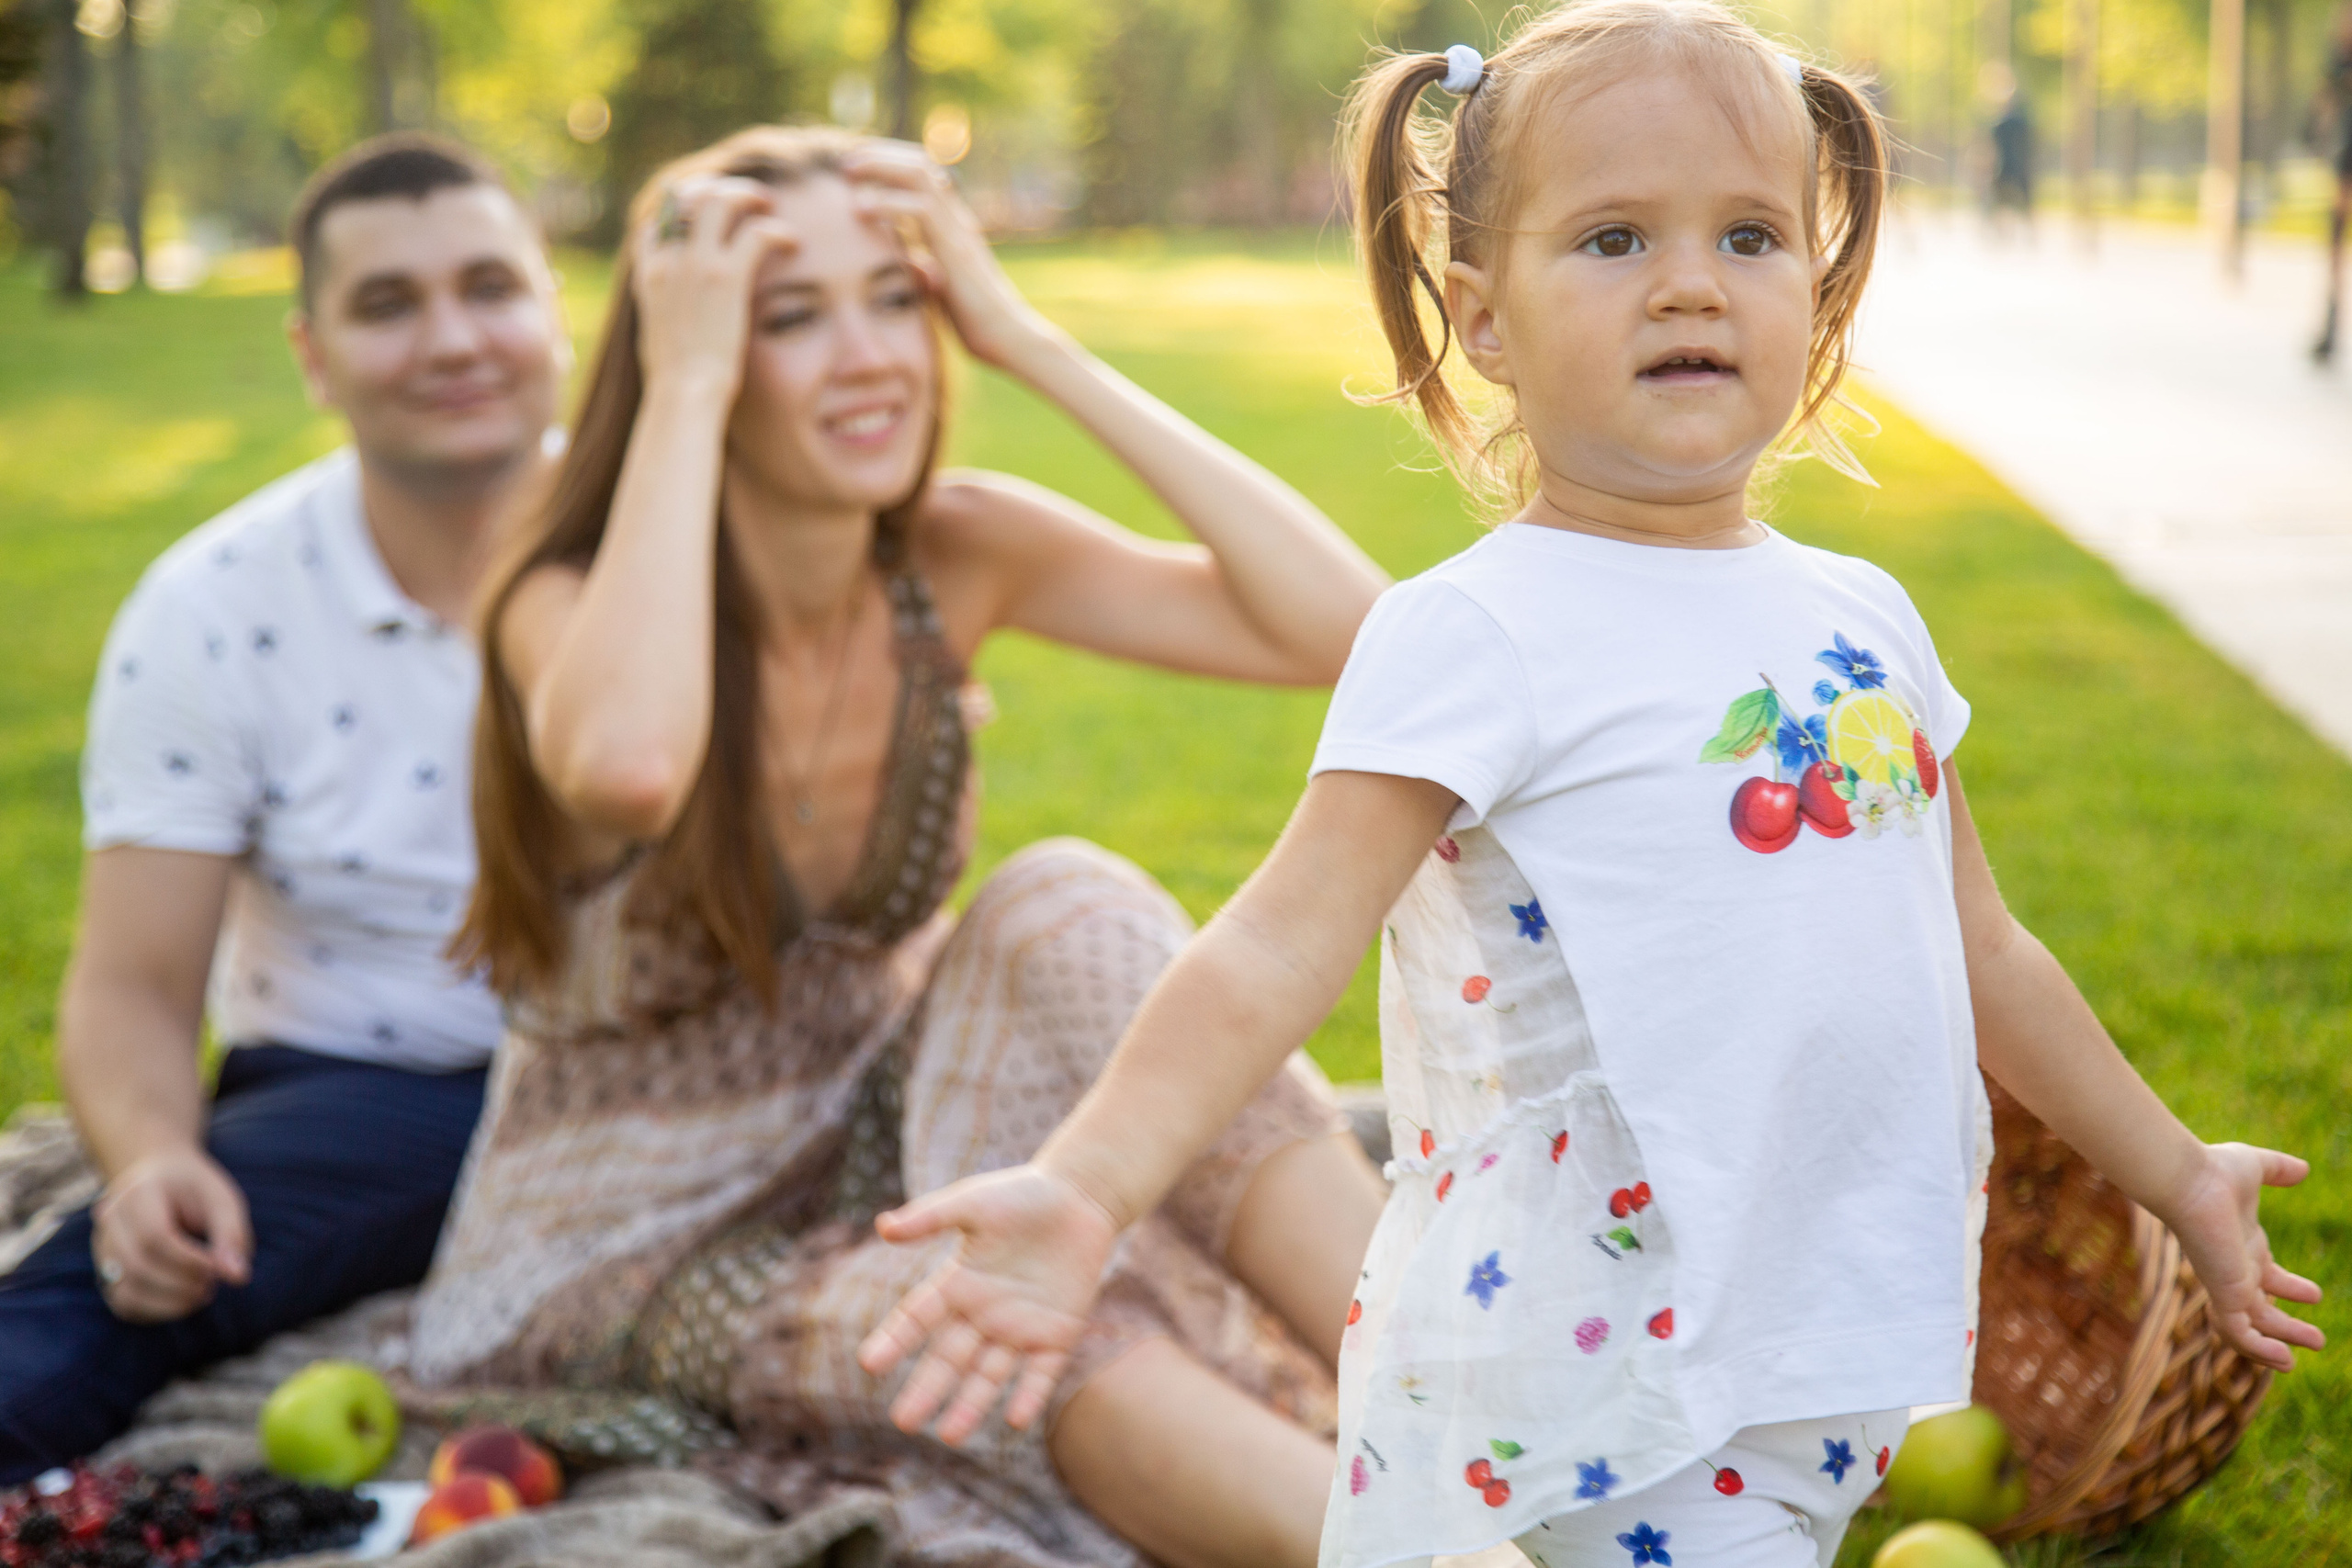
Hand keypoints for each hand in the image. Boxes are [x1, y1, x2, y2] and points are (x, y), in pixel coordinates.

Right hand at [90, 1147, 251, 1322]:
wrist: (161, 1179)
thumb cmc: (196, 1192)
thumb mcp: (221, 1200)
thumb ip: (231, 1235)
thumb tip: (238, 1277)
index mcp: (139, 1191)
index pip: (154, 1236)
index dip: (188, 1261)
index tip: (217, 1269)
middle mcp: (110, 1219)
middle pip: (137, 1265)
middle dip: (181, 1283)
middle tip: (212, 1285)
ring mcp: (102, 1246)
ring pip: (126, 1290)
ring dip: (169, 1302)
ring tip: (202, 1294)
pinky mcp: (105, 1270)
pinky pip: (123, 1302)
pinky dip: (155, 1310)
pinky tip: (183, 1301)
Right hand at [631, 175, 800, 398]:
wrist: (682, 395)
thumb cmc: (676, 381)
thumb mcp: (657, 337)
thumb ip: (664, 312)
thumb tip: (671, 315)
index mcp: (649, 274)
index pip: (658, 220)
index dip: (686, 209)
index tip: (711, 216)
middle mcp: (668, 260)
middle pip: (690, 196)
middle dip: (722, 189)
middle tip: (752, 200)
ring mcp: (695, 264)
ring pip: (722, 200)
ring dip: (751, 196)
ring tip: (772, 207)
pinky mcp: (726, 278)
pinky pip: (757, 233)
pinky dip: (778, 232)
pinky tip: (792, 244)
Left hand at [842, 141, 1055, 370]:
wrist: (1007, 337)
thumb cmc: (973, 319)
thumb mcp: (938, 283)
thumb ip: (921, 264)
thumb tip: (903, 258)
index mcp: (952, 223)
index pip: (921, 174)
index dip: (887, 162)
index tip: (854, 166)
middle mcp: (956, 217)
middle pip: (918, 163)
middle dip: (879, 155)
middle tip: (845, 159)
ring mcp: (958, 228)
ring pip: (919, 175)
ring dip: (879, 167)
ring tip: (847, 170)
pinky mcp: (955, 248)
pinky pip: (921, 210)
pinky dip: (886, 203)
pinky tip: (860, 208)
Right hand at [856, 1163, 1120, 1443]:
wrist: (1082, 1196)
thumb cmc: (1023, 1194)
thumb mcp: (973, 1202)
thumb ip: (931, 1217)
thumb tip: (882, 1227)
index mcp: (958, 1283)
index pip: (918, 1318)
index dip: (895, 1340)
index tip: (869, 1364)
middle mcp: (983, 1313)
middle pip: (949, 1358)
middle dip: (927, 1389)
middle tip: (904, 1422)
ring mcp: (1020, 1327)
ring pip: (990, 1375)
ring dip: (971, 1405)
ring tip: (949, 1436)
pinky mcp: (1058, 1334)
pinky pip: (1040, 1372)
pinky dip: (1029, 1395)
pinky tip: (1015, 1420)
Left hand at [2157, 1142, 2324, 1371]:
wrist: (2185, 1179)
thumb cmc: (2213, 1170)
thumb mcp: (2255, 1167)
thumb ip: (2278, 1169)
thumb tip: (2303, 1169)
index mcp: (2241, 1244)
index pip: (2264, 1275)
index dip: (2288, 1287)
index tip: (2314, 1296)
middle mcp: (2232, 1267)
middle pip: (2261, 1307)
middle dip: (2288, 1324)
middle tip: (2317, 1339)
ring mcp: (2226, 1283)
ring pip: (2252, 1326)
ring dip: (2280, 1342)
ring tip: (2313, 1347)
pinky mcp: (2221, 1294)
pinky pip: (2239, 1333)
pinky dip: (2258, 1350)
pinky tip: (2283, 1359)